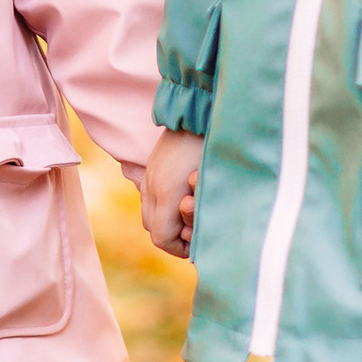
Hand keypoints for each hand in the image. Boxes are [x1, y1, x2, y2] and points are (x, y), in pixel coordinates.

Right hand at [142, 129, 203, 257]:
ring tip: (188, 212)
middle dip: (173, 236)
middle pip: (153, 229)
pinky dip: (162, 206)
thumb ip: (200, 212)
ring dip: (167, 220)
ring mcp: (149, 177)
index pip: (162, 239)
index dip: (180, 247)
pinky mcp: (151, 169)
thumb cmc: (212, 149)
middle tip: (194, 228)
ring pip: (149, 214)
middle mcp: (152, 188)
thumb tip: (198, 238)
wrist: (197, 114)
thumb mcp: (209, 184)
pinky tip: (181, 196)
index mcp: (167, 194)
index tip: (198, 241)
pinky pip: (149, 198)